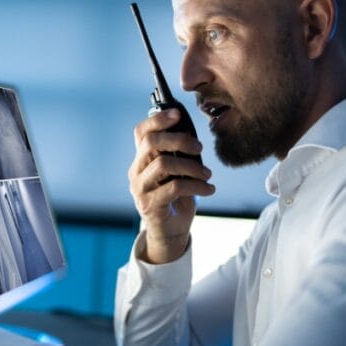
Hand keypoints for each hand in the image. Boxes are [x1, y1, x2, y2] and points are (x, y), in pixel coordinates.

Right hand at [128, 108, 214, 263]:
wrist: (171, 231)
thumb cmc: (176, 198)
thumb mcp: (178, 171)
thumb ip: (179, 153)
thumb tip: (191, 132)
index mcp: (141, 159)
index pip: (140, 132)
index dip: (158, 119)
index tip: (178, 114)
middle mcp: (136, 171)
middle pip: (151, 144)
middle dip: (179, 140)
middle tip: (199, 147)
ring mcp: (140, 189)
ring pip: (164, 164)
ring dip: (192, 166)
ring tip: (207, 174)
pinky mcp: (149, 205)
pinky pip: (174, 187)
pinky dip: (196, 186)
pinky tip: (209, 189)